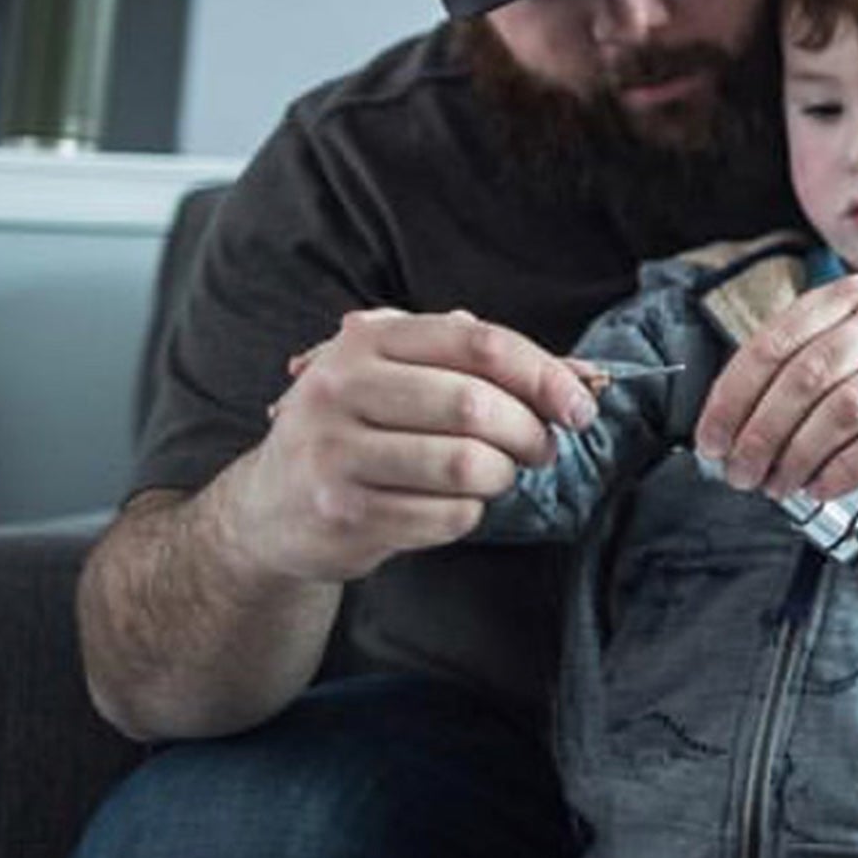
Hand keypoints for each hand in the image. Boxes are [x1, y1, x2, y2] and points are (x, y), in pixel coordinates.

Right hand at [228, 308, 594, 584]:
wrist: (271, 505)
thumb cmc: (362, 430)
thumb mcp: (407, 379)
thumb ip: (486, 369)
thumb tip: (586, 378)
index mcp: (367, 342)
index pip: (478, 342)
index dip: (544, 374)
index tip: (580, 407)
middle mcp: (341, 389)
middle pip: (476, 405)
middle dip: (530, 433)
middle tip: (541, 450)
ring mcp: (335, 454)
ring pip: (468, 465)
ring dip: (502, 476)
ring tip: (495, 476)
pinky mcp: (343, 515)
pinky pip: (449, 516)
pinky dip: (471, 514)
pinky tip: (451, 505)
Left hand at [693, 274, 857, 501]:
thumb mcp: (838, 344)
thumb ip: (787, 373)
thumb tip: (728, 432)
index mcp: (849, 296)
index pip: (774, 344)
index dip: (733, 398)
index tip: (712, 441)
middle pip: (808, 376)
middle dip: (763, 433)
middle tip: (742, 471)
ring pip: (848, 407)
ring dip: (802, 454)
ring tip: (780, 482)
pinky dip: (847, 470)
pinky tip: (823, 485)